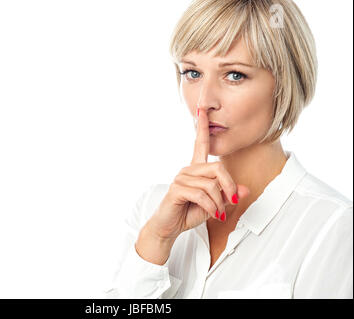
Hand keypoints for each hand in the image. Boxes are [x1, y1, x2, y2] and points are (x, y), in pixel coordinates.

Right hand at [146, 108, 249, 240]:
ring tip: (217, 213)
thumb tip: (244, 189)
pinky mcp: (177, 189)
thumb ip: (227, 195)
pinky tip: (212, 214)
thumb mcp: (214, 204)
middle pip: (217, 168)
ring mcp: (181, 178)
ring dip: (219, 203)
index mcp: (196, 169)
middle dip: (229, 186)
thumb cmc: (189, 213)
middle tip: (232, 201)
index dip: (201, 126)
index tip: (201, 110)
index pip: (200, 143)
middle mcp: (188, 170)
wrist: (170, 227)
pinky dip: (212, 207)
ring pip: (211, 185)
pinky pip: (202, 194)